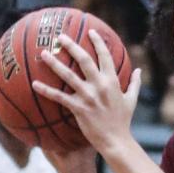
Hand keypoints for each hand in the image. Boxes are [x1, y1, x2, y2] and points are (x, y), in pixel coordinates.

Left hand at [33, 30, 141, 158]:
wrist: (116, 141)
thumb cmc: (123, 121)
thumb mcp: (132, 100)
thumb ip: (135, 83)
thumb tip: (140, 70)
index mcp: (112, 82)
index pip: (105, 56)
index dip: (98, 42)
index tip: (90, 31)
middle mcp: (99, 86)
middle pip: (83, 59)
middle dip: (71, 45)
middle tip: (60, 37)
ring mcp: (88, 97)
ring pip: (68, 75)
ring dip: (54, 63)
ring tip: (43, 53)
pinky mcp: (79, 108)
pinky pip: (59, 97)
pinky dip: (46, 90)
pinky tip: (34, 84)